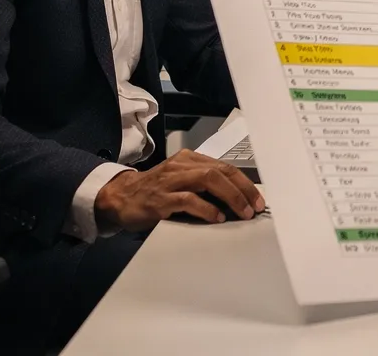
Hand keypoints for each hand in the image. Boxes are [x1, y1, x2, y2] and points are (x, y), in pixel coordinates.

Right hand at [94, 150, 263, 233]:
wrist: (119, 197)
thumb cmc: (154, 191)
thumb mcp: (181, 182)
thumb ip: (204, 186)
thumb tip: (237, 201)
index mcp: (189, 160)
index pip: (225, 167)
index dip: (245, 183)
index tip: (258, 199)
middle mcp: (181, 166)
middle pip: (221, 171)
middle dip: (243, 190)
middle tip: (255, 207)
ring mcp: (170, 181)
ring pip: (208, 180)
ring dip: (230, 197)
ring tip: (242, 212)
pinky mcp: (160, 199)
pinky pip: (188, 199)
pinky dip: (206, 208)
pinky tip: (216, 217)